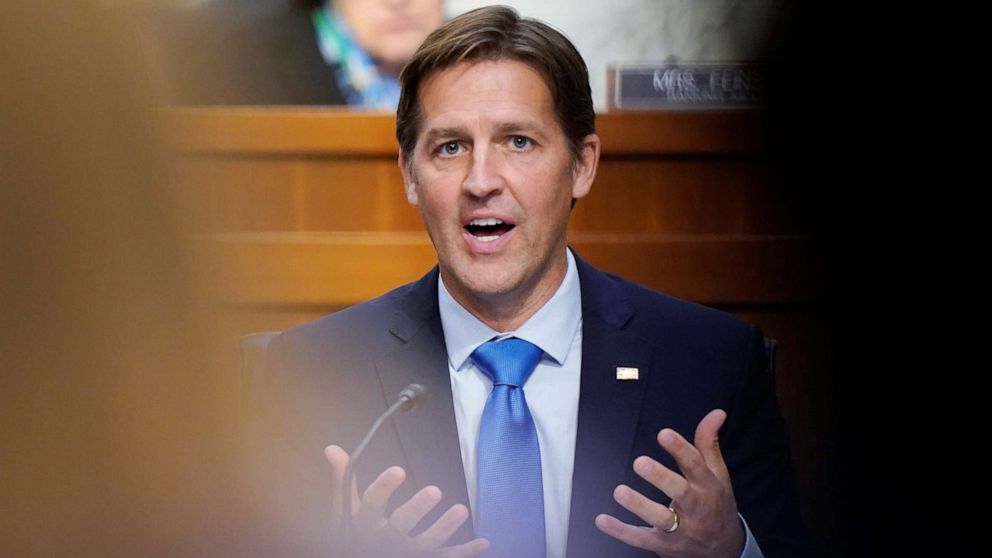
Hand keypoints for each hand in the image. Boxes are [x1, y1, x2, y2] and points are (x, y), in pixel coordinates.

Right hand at [325, 445, 489, 557]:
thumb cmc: (355, 535)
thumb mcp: (346, 510)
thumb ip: (345, 479)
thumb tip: (332, 448)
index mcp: (366, 524)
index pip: (372, 505)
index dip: (384, 488)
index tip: (398, 470)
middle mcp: (385, 541)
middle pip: (401, 526)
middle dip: (417, 510)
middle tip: (434, 490)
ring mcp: (406, 553)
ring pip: (427, 544)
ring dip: (445, 528)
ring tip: (461, 510)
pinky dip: (465, 552)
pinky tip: (483, 541)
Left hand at [594, 409, 744, 557]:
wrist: (724, 550)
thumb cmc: (716, 505)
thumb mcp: (718, 474)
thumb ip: (708, 442)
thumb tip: (716, 413)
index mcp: (707, 487)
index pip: (696, 466)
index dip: (680, 449)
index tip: (663, 434)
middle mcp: (694, 508)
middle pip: (680, 493)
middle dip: (660, 478)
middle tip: (640, 463)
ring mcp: (679, 529)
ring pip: (660, 519)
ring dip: (639, 506)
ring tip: (620, 492)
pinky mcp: (663, 544)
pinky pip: (640, 539)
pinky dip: (620, 531)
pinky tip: (602, 520)